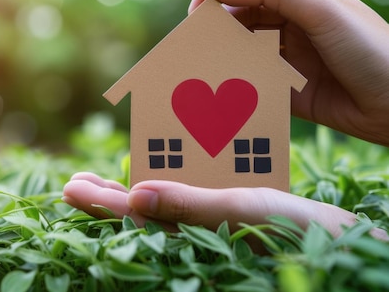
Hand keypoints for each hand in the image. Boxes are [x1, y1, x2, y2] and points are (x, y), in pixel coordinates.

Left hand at [62, 172, 386, 239]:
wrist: (345, 243)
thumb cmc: (298, 230)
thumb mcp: (241, 210)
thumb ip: (188, 205)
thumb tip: (134, 196)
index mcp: (189, 234)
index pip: (131, 219)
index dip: (98, 203)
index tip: (69, 186)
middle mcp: (192, 233)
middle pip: (138, 213)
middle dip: (105, 198)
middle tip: (75, 182)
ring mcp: (208, 226)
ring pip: (160, 205)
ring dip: (132, 190)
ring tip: (107, 179)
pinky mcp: (226, 216)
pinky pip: (189, 197)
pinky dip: (170, 181)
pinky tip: (163, 171)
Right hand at [189, 0, 388, 145]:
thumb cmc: (371, 49)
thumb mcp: (320, 9)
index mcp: (301, 2)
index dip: (218, 1)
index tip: (193, 15)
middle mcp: (293, 30)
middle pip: (242, 26)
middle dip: (216, 33)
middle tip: (192, 47)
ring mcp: (292, 63)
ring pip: (245, 57)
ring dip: (223, 62)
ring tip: (201, 71)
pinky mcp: (291, 95)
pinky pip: (256, 88)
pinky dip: (238, 90)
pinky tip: (222, 95)